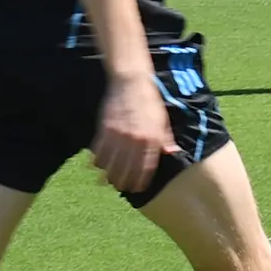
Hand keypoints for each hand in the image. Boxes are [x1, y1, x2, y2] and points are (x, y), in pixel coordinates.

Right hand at [90, 75, 174, 192]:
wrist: (131, 81)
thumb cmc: (149, 100)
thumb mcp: (163, 119)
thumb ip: (166, 138)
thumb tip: (173, 152)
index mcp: (152, 139)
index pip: (146, 167)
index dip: (141, 180)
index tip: (137, 189)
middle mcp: (135, 140)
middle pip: (127, 169)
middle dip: (124, 181)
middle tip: (121, 187)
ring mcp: (118, 135)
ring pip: (112, 163)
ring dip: (109, 174)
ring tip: (107, 181)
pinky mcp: (105, 128)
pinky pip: (99, 150)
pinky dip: (97, 159)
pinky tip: (97, 165)